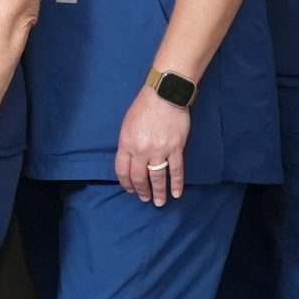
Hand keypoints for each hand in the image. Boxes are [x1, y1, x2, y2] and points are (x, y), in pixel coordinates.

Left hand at [116, 89, 191, 204]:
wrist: (164, 95)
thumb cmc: (143, 107)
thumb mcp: (127, 125)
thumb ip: (127, 143)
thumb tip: (130, 159)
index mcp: (126, 144)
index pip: (122, 170)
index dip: (126, 183)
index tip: (130, 190)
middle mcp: (141, 151)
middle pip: (139, 177)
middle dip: (141, 190)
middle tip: (144, 199)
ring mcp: (159, 151)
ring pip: (157, 177)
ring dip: (158, 192)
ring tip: (159, 202)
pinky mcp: (176, 148)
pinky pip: (176, 170)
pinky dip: (176, 183)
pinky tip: (176, 193)